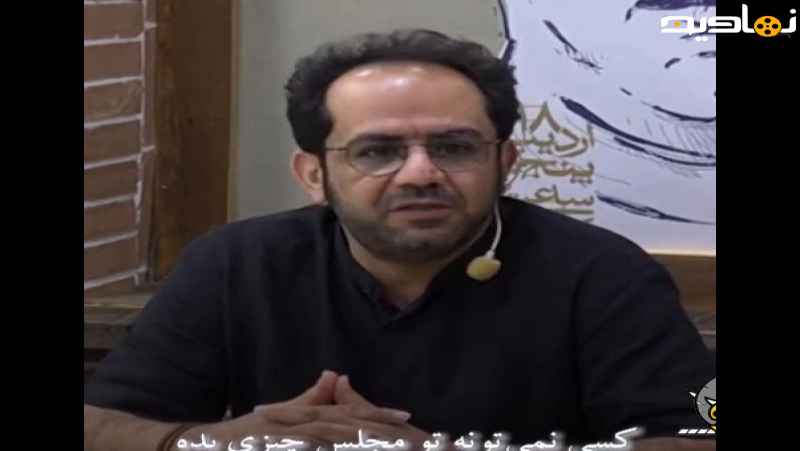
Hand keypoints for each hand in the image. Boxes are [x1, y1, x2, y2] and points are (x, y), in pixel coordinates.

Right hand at [175, 371, 413, 449]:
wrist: (198, 446)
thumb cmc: (240, 436)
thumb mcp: (280, 416)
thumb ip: (309, 399)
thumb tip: (336, 375)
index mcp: (305, 418)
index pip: (349, 416)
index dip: (378, 417)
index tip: (406, 417)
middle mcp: (300, 426)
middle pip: (347, 426)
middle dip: (379, 429)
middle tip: (410, 430)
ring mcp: (288, 438)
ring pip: (332, 436)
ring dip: (359, 437)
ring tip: (388, 438)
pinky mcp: (277, 443)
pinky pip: (308, 445)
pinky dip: (329, 443)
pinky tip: (345, 443)